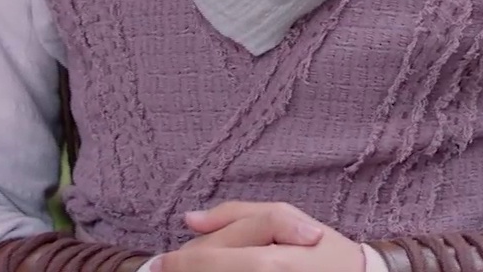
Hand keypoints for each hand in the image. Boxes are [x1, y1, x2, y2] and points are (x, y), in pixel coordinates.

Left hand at [157, 202, 364, 271]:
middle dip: (188, 267)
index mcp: (268, 263)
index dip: (179, 262)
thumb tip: (189, 220)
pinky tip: (221, 271)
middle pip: (210, 271)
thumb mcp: (287, 218)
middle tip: (170, 264)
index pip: (208, 262)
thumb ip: (236, 216)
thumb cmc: (322, 250)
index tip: (160, 262)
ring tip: (198, 266)